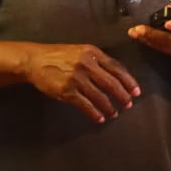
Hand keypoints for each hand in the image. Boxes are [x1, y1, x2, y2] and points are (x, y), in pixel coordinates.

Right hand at [21, 43, 140, 123]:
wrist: (34, 60)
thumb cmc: (60, 56)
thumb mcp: (81, 52)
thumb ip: (98, 61)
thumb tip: (118, 77)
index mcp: (93, 53)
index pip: (117, 68)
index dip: (129, 81)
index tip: (136, 92)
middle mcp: (86, 64)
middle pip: (111, 83)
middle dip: (122, 96)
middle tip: (128, 104)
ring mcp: (76, 78)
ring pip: (100, 96)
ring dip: (109, 107)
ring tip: (114, 114)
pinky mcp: (66, 91)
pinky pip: (85, 105)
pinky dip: (94, 113)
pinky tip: (100, 118)